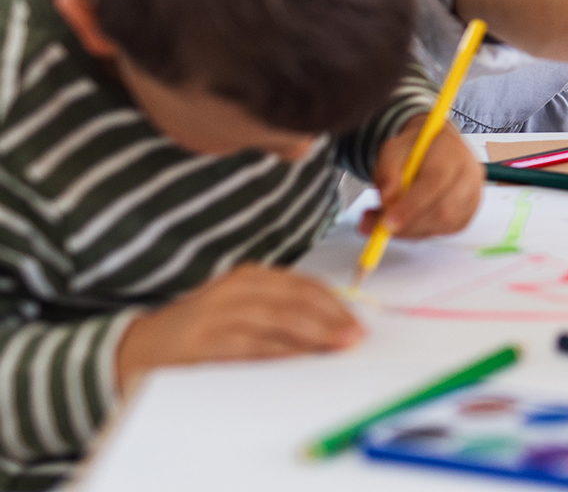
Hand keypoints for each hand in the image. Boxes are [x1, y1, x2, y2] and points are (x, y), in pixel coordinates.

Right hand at [115, 264, 361, 391]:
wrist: (142, 346)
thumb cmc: (203, 330)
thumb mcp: (243, 310)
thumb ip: (281, 313)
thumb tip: (334, 327)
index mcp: (249, 277)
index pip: (303, 286)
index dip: (335, 304)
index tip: (358, 321)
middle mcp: (234, 288)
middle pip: (294, 300)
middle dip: (331, 319)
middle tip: (355, 336)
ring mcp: (217, 313)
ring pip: (276, 320)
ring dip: (313, 334)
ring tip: (337, 346)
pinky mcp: (202, 341)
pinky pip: (249, 345)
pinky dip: (278, 351)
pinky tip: (299, 358)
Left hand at [360, 115, 483, 238]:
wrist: (437, 147)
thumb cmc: (416, 148)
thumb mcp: (393, 149)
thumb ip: (387, 172)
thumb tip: (387, 201)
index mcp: (452, 153)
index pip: (435, 182)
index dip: (411, 205)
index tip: (386, 222)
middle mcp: (469, 175)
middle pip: (443, 210)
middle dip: (408, 225)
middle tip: (378, 229)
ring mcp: (473, 196)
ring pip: (443, 225)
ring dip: (411, 231)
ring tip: (385, 222)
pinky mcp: (468, 213)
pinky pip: (443, 232)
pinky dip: (420, 233)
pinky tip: (405, 222)